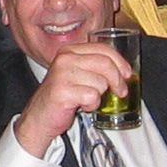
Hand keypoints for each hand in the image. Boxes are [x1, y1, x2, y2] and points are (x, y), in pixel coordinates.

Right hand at [16, 40, 130, 154]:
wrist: (40, 117)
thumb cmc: (62, 97)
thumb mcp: (77, 75)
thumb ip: (95, 67)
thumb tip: (124, 69)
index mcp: (69, 51)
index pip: (102, 48)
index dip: (120, 62)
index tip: (127, 74)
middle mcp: (65, 60)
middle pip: (105, 63)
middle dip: (118, 80)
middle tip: (120, 91)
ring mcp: (62, 75)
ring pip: (100, 82)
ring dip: (99, 95)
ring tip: (87, 99)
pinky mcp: (62, 92)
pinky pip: (92, 96)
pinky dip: (91, 105)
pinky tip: (81, 106)